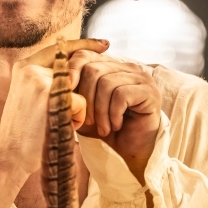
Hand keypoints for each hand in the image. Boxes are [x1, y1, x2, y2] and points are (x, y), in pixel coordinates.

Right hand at [0, 38, 107, 207]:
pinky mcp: (49, 95)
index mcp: (25, 65)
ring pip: (79, 88)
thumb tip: (80, 66)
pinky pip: (80, 102)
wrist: (10, 155)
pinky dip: (78, 118)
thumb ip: (51, 79)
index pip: (60, 48)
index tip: (105, 44)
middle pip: (75, 71)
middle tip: (71, 114)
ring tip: (59, 123)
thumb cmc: (26, 130)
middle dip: (80, 93)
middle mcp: (30, 67)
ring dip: (78, 108)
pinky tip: (62, 128)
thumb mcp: (33, 96)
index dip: (84, 45)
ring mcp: (39, 79)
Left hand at [67, 49, 161, 183]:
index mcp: (110, 66)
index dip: (71, 70)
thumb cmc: (104, 129)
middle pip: (93, 69)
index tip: (64, 91)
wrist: (128, 152)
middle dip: (85, 98)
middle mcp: (127, 67)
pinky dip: (113, 114)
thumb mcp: (82, 108)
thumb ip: (72, 91)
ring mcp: (141, 78)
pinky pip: (121, 95)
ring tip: (103, 128)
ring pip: (106, 83)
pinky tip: (115, 125)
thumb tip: (58, 78)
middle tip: (87, 121)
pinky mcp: (150, 92)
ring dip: (100, 111)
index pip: (84, 55)